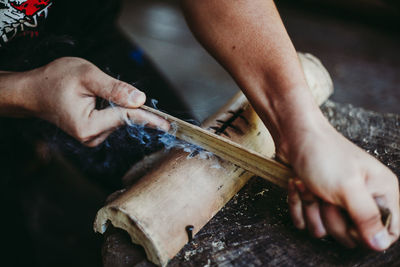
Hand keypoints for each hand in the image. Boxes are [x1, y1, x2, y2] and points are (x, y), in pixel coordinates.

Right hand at [24, 57, 169, 145]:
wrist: (33, 91)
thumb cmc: (55, 80)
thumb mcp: (87, 76)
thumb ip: (115, 88)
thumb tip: (140, 98)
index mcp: (89, 126)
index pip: (126, 118)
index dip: (149, 117)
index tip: (169, 124)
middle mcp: (92, 137)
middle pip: (124, 118)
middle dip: (126, 103)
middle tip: (107, 88)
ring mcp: (92, 137)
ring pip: (119, 119)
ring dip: (116, 104)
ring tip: (91, 92)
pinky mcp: (93, 134)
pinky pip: (112, 120)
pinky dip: (111, 108)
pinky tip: (94, 100)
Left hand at [283, 117, 398, 249]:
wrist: (293, 135)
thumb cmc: (323, 155)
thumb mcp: (348, 187)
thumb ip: (367, 217)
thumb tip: (380, 244)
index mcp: (380, 192)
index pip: (388, 232)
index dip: (368, 234)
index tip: (351, 220)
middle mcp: (361, 198)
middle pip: (351, 236)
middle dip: (332, 218)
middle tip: (326, 195)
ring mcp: (336, 200)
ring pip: (324, 229)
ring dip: (311, 208)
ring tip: (309, 184)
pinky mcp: (315, 200)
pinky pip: (305, 220)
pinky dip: (297, 204)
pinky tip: (297, 185)